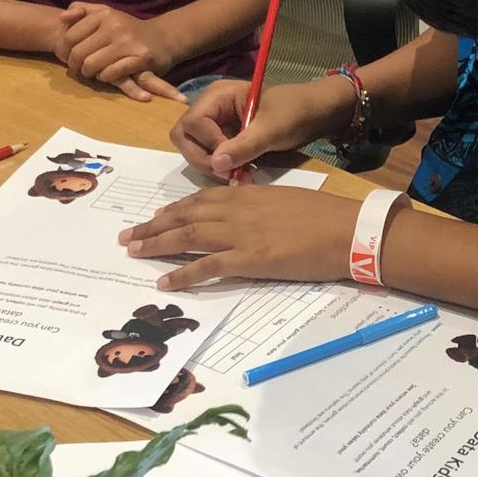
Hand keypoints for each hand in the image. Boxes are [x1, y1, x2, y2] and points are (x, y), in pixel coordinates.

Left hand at [58, 2, 182, 102]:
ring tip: (92, 73)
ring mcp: (128, 43)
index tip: (68, 57)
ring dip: (89, 73)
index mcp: (104, 14)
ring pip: (92, 64)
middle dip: (75, 65)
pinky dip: (105, 77)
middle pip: (79, 53)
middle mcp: (115, 26)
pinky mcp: (140, 59)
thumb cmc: (128, 29)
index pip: (70, 36)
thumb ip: (82, 11)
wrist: (163, 38)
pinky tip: (107, 75)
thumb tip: (62, 17)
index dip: (64, 50)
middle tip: (78, 69)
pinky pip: (111, 73)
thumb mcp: (106, 13)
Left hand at [120, 185, 357, 286]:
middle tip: (129, 235)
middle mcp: (238, 210)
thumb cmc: (327, 217)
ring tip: (134, 252)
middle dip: (154, 225)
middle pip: (186, 215)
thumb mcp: (287, 202)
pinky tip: (165, 282)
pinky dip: (183, 273)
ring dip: (157, 244)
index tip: (155, 217)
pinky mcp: (250, 259)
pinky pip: (207, 266)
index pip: (201, 199)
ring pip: (188, 236)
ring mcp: (242, 234)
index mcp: (248, 195)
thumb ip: (260, 207)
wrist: (348, 231)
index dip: (174, 209)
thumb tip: (247, 215)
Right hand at [173, 75, 354, 178]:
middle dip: (203, 159)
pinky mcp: (224, 140)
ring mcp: (215, 125)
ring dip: (214, 168)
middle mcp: (210, 108)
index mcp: (218, 95)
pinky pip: (211, 158)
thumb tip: (216, 164)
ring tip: (242, 176)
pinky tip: (244, 176)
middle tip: (228, 174)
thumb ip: (244, 145)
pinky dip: (223, 170)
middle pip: (184, 137)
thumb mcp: (272, 128)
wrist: (315, 114)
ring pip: (195, 151)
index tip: (232, 158)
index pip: (193, 123)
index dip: (209, 144)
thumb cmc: (295, 111)